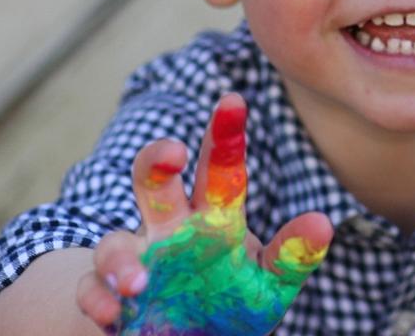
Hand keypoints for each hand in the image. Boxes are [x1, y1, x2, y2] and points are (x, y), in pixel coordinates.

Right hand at [76, 93, 332, 334]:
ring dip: (121, 260)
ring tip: (138, 284)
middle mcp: (169, 230)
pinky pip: (91, 289)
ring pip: (113, 242)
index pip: (219, 171)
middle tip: (173, 153)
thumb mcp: (269, 285)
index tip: (233, 100)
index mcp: (213, 219)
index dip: (224, 136)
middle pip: (154, 180)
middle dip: (157, 161)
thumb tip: (323, 223)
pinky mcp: (110, 298)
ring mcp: (137, 261)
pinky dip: (98, 299)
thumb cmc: (233, 305)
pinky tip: (115, 314)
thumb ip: (292, 256)